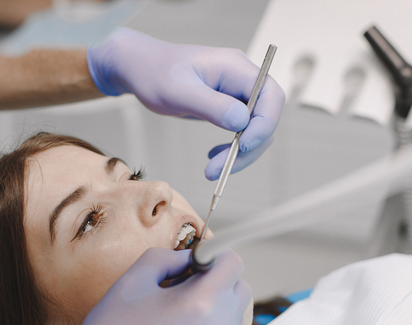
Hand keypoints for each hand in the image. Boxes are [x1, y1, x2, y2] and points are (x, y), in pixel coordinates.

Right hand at [27, 248, 250, 324]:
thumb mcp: (131, 282)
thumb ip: (166, 258)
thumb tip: (188, 259)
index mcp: (201, 302)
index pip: (233, 264)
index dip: (213, 256)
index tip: (193, 262)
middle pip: (240, 290)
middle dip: (218, 280)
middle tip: (183, 285)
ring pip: (233, 317)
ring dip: (215, 307)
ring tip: (176, 314)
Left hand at [87, 28, 284, 179]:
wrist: (140, 69)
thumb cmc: (155, 72)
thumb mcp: (179, 91)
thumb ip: (212, 106)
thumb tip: (242, 122)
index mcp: (235, 67)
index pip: (270, 96)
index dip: (264, 123)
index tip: (243, 146)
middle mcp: (241, 79)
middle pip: (266, 117)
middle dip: (249, 146)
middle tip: (221, 168)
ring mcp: (236, 93)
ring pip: (255, 129)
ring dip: (240, 153)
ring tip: (212, 169)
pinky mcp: (228, 106)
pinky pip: (242, 131)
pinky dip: (232, 149)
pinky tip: (214, 156)